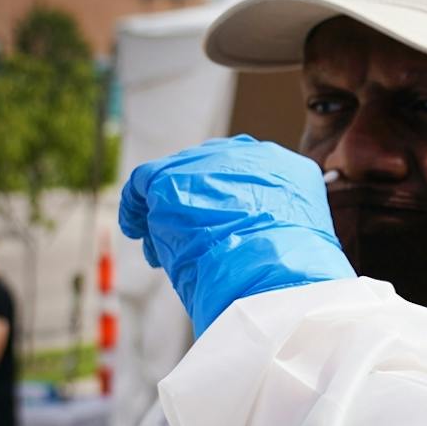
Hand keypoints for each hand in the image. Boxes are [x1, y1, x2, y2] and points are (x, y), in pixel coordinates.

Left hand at [119, 136, 354, 335]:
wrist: (269, 271)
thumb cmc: (285, 270)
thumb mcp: (291, 238)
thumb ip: (269, 224)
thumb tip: (243, 236)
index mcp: (284, 168)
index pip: (248, 177)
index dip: (228, 205)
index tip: (219, 231)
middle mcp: (247, 154)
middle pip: (209, 172)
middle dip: (195, 206)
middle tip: (188, 242)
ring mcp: (207, 161)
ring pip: (176, 180)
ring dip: (165, 214)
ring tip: (161, 253)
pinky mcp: (170, 176)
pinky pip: (143, 183)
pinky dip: (135, 208)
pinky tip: (135, 230)